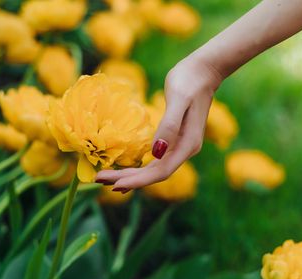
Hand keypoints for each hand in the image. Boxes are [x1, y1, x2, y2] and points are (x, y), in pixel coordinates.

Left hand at [96, 54, 222, 190]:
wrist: (203, 71)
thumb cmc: (189, 81)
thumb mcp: (178, 99)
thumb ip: (170, 126)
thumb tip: (156, 153)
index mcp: (187, 145)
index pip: (161, 171)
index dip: (138, 180)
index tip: (115, 184)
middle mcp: (185, 150)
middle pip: (155, 174)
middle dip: (128, 180)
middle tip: (98, 180)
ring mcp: (179, 147)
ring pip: (154, 169)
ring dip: (130, 176)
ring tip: (105, 179)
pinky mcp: (173, 140)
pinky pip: (155, 161)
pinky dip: (139, 169)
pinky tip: (125, 173)